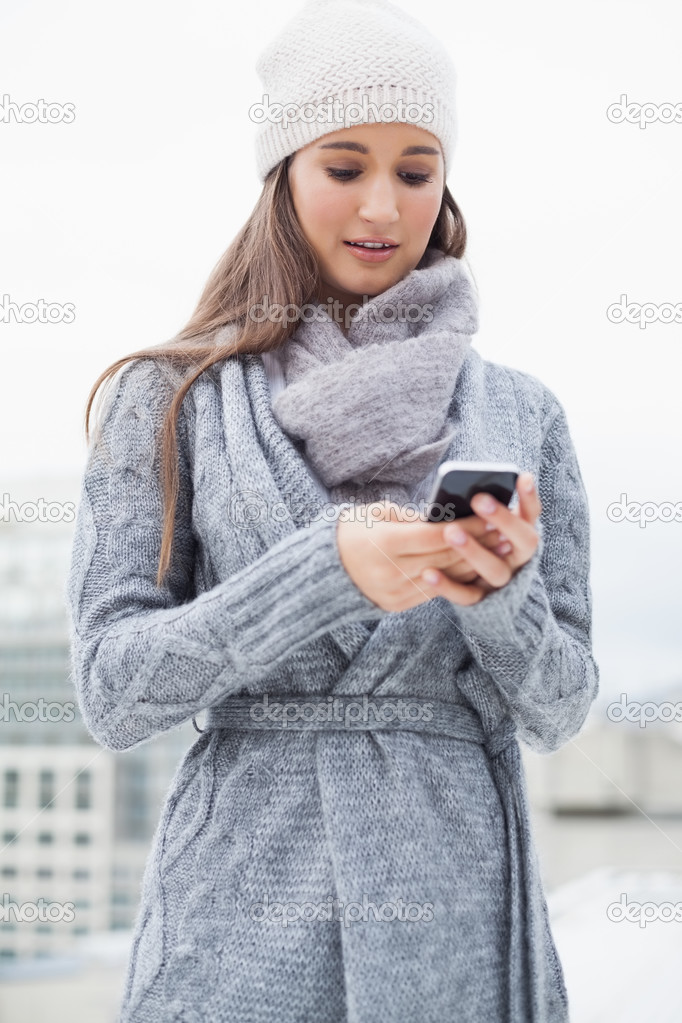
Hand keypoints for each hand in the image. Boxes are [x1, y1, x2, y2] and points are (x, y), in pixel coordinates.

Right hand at [335, 473, 541, 611]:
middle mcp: (389, 571)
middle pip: (444, 557)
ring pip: (444, 577)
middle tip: (504, 530)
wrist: (323, 572)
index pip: (433, 536)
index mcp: (382, 543)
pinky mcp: (397, 605)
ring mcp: (394, 592)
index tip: (489, 517)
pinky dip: (456, 578)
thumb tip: (446, 519)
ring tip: (497, 548)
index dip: (464, 527)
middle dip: (476, 544)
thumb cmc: (351, 532)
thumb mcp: (374, 513)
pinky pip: (434, 591)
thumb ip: (410, 516)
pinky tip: (475, 566)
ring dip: (474, 563)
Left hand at [422, 472, 541, 598]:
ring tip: (451, 532)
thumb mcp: (478, 522)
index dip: (530, 497)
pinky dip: (447, 585)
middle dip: (503, 519)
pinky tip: (428, 572)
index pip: (532, 514)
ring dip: (473, 550)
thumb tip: (462, 487)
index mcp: (521, 534)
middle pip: (523, 541)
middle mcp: (517, 558)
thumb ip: (477, 510)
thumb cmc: (474, 540)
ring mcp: (501, 582)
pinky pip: (467, 595)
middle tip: (479, 499)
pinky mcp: (481, 601)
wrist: (476, 587)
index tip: (522, 477)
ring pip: (495, 569)